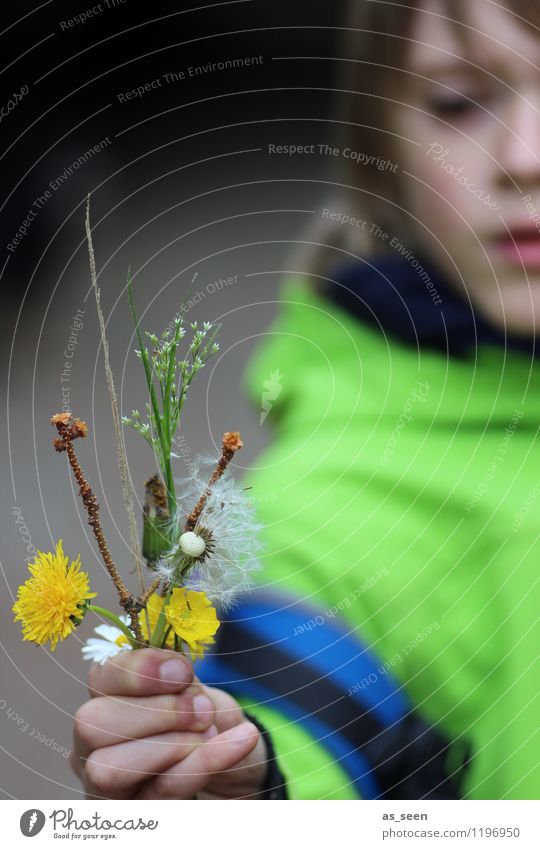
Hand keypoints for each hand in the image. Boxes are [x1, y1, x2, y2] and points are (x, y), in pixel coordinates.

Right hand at [71, 647, 267, 798]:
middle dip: (156, 712)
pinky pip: (161, 793)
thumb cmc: (206, 722)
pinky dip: (205, 763)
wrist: (238, 769)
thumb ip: (180, 679)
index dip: (138, 672)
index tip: (183, 673)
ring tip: (211, 730)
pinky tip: (240, 741)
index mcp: (106, 698)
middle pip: (92, 724)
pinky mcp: (134, 814)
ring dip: (173, 744)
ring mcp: (105, 786)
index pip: (99, 678)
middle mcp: (92, 744)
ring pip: (111, 768)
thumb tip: (174, 671)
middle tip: (202, 709)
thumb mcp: (198, 691)